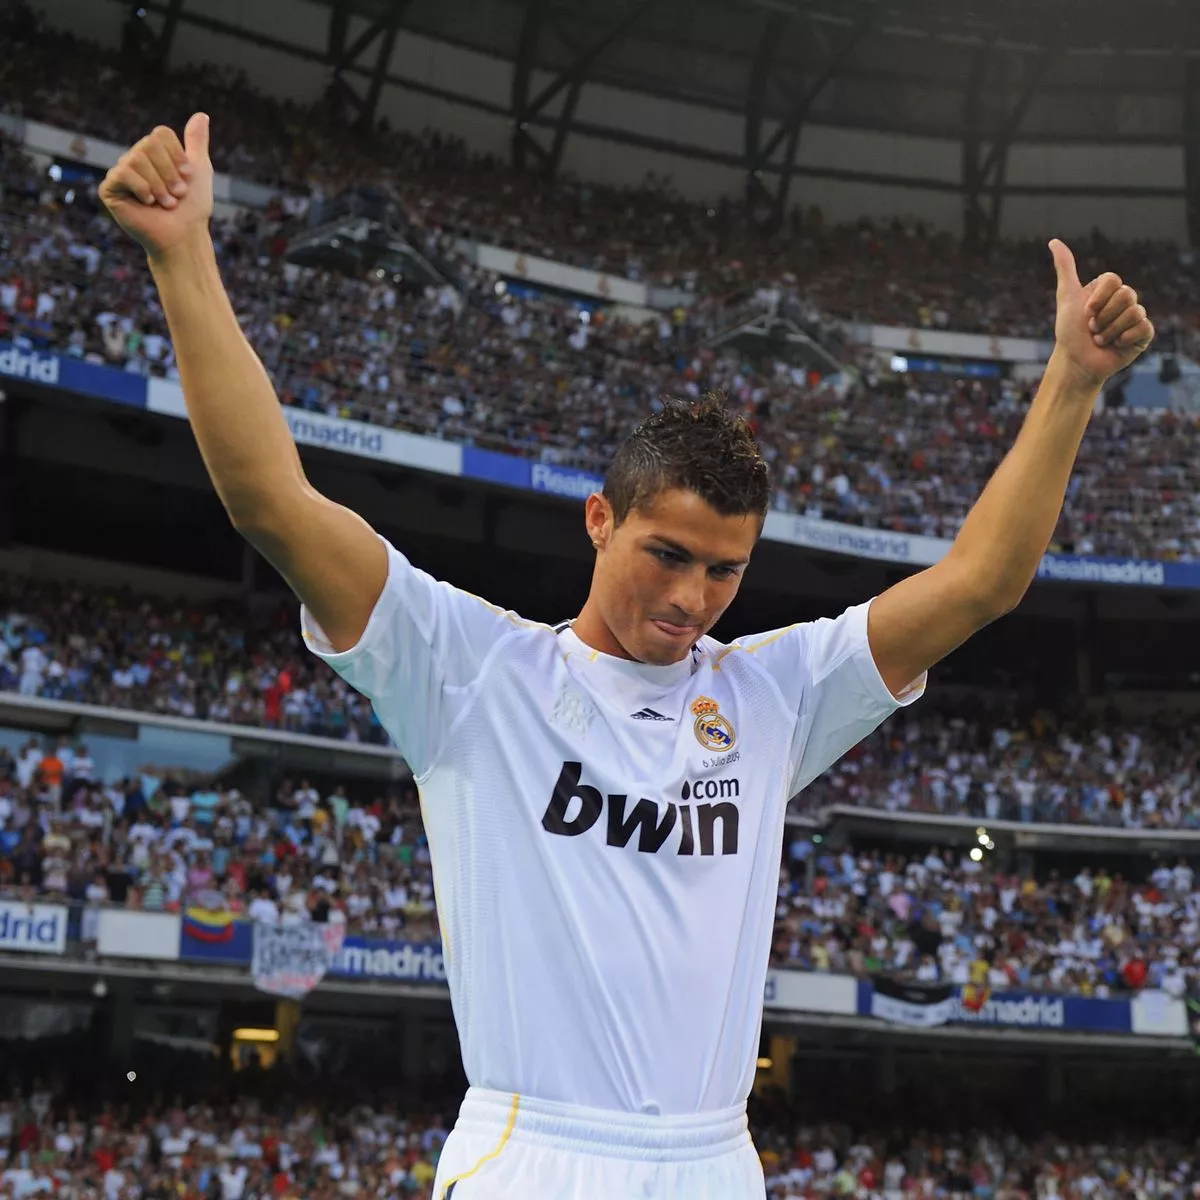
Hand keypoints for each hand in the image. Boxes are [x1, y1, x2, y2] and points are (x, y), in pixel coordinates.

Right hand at [99, 113, 212, 259]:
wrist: (183, 236)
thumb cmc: (192, 208)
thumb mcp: (199, 170)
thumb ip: (196, 142)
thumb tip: (201, 114)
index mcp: (154, 153)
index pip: (160, 134)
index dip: (177, 156)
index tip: (188, 177)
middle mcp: (135, 159)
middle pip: (148, 144)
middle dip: (169, 173)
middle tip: (177, 195)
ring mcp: (121, 173)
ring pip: (137, 158)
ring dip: (159, 185)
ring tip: (166, 203)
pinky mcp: (110, 188)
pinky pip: (123, 173)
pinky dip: (142, 189)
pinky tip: (148, 203)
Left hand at [1049, 238, 1154, 390]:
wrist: (1076, 363)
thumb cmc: (1068, 332)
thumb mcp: (1066, 297)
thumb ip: (1065, 269)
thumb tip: (1053, 241)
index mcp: (1108, 289)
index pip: (1114, 280)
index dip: (1098, 298)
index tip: (1086, 311)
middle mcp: (1124, 300)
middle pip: (1127, 294)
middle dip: (1103, 316)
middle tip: (1092, 329)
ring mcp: (1135, 316)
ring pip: (1134, 312)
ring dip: (1110, 330)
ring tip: (1100, 339)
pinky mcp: (1143, 334)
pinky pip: (1144, 327)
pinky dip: (1125, 338)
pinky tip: (1116, 345)